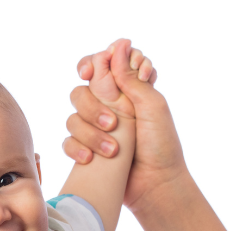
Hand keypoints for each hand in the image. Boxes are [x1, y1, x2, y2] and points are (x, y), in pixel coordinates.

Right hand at [63, 38, 187, 210]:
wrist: (156, 184)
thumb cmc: (161, 144)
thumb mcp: (153, 106)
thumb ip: (132, 77)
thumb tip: (118, 46)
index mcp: (126, 90)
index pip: (100, 65)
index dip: (91, 63)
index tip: (88, 72)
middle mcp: (108, 106)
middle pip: (80, 91)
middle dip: (92, 108)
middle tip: (114, 123)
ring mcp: (96, 128)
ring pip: (73, 117)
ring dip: (90, 133)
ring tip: (113, 150)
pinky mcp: (87, 149)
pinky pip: (68, 141)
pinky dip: (76, 148)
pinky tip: (90, 158)